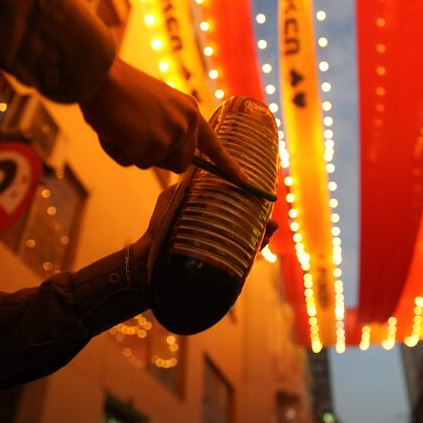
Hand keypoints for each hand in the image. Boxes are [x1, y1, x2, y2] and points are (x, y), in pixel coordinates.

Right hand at [80, 59, 246, 181]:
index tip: (245, 182)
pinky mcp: (152, 146)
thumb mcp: (156, 106)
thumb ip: (167, 128)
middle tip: (135, 132)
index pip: (213, 145)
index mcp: (190, 111)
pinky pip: (131, 161)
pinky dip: (117, 150)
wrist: (101, 75)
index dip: (228, 166)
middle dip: (157, 156)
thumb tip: (168, 156)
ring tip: (122, 124)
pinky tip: (113, 128)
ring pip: (153, 163)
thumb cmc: (120, 89)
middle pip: (178, 163)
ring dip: (134, 152)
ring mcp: (171, 136)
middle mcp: (187, 124)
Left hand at [132, 186, 278, 281]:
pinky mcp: (222, 258)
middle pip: (248, 218)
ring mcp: (223, 243)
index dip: (250, 195)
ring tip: (271, 227)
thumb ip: (187, 183)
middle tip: (269, 211)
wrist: (151, 253)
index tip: (259, 188)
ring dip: (264, 231)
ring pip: (250, 236)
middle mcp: (221, 226)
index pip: (236, 201)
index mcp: (212, 210)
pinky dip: (257, 246)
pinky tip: (264, 239)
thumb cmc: (161, 224)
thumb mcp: (173, 197)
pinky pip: (245, 252)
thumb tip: (198, 164)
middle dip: (262, 215)